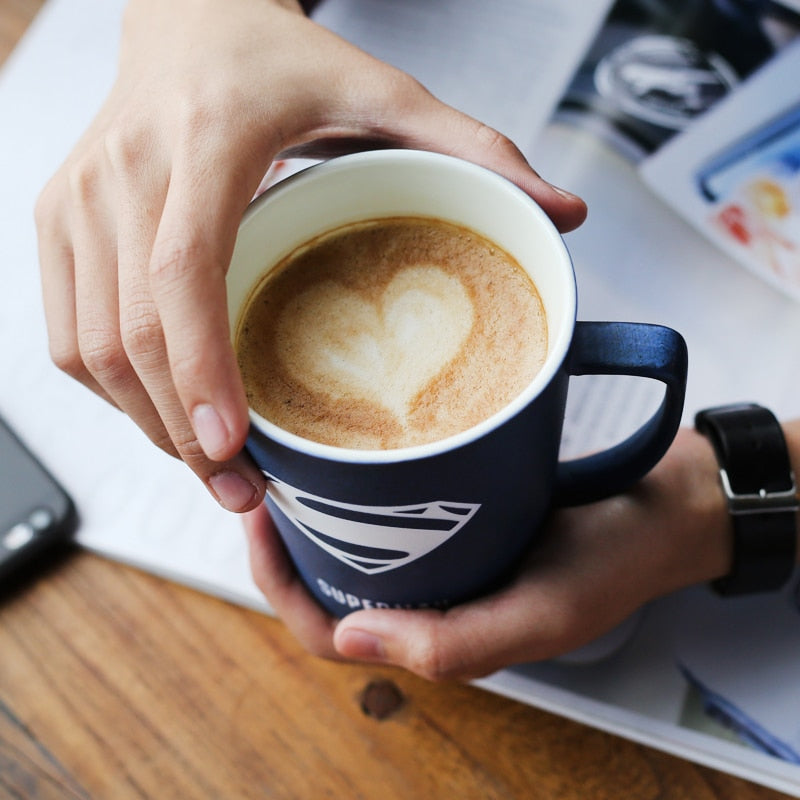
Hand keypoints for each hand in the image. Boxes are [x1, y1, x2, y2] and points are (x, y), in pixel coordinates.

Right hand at [36, 0, 585, 511]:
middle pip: (128, 334)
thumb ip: (473, 148)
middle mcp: (123, 175)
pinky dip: (113, 392)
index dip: (199, 368)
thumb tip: (564, 212)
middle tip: (244, 488)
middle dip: (180, 432)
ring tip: (214, 467)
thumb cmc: (273, 60)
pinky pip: (66, 336)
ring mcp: (77, 203)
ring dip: (148, 423)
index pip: (181, 270)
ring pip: (89, 350)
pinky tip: (164, 414)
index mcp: (203, 145)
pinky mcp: (57, 222)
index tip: (230, 445)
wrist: (185, 19)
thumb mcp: (382, 91)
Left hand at [244, 429, 731, 679]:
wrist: (661, 509)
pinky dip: (362, 488)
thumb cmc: (611, 564)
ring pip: (356, 544)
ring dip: (317, 511)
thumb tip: (351, 641)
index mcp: (437, 633)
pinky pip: (394, 509)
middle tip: (262, 480)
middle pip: (329, 582)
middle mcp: (430, 595)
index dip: (282, 586)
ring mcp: (444, 555)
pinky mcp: (462, 515)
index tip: (261, 521)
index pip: (330, 629)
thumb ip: (456, 644)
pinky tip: (352, 450)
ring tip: (291, 461)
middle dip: (283, 542)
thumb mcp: (542, 615)